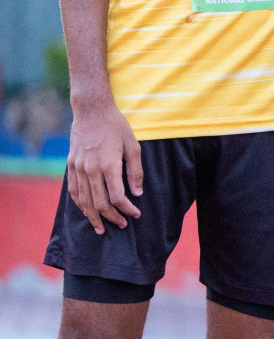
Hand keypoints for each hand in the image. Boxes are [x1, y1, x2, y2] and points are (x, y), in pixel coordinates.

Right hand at [66, 95, 141, 234]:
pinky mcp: (71, 166)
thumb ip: (135, 171)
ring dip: (93, 216)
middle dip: (111, 217)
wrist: (91, 111)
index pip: (117, 197)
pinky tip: (87, 211)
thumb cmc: (116, 127)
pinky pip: (74, 191)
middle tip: (122, 225)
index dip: (126, 209)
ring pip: (84, 201)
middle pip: (99, 203)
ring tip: (101, 227)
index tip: (135, 214)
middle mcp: (91, 170)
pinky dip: (80, 204)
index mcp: (109, 165)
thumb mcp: (133, 146)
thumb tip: (137, 193)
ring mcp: (78, 169)